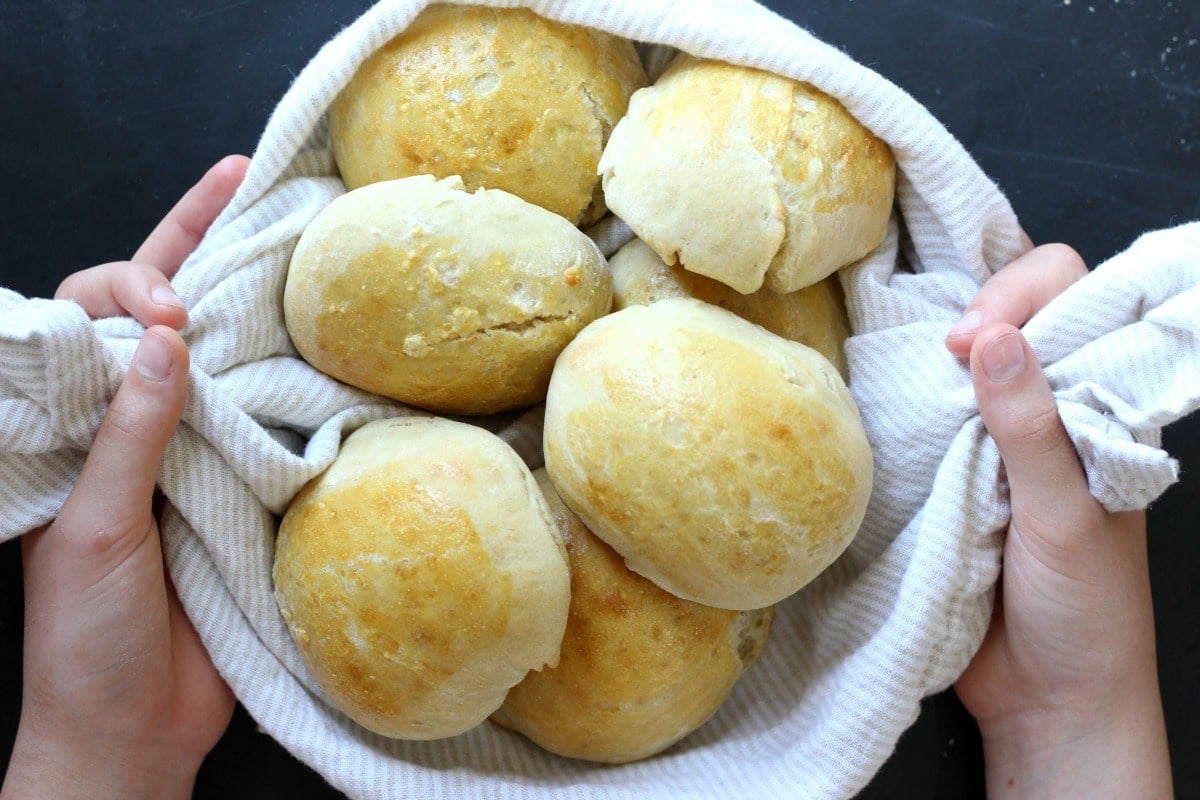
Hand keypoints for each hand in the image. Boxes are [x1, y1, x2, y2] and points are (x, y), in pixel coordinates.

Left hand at [1, 155, 249, 799]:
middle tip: (242, 181)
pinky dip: (295, 381)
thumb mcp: (95, 528)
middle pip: (166, 316)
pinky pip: (270, 421)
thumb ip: (128, 434)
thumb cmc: (83, 637)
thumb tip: (163, 340)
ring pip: (224, 358)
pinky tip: (325, 344)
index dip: (130, 285)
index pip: (93, 318)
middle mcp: (139, 426)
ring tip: (290, 236)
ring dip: (253, 300)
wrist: (136, 729)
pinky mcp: (246, 490)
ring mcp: (196, 454)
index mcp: (80, 428)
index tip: (170, 302)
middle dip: (198, 243)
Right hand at [947, 245, 1172, 797]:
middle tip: (938, 353)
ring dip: (926, 361)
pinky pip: (917, 419)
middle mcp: (1044, 409)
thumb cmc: (1087, 608)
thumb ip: (1034, 427)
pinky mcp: (942, 476)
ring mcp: (989, 441)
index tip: (973, 339)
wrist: (1046, 698)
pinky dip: (897, 406)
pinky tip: (880, 406)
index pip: (1071, 298)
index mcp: (1097, 404)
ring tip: (905, 376)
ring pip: (955, 364)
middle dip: (971, 314)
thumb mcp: (1068, 514)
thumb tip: (994, 339)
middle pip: (1008, 315)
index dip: (1022, 297)